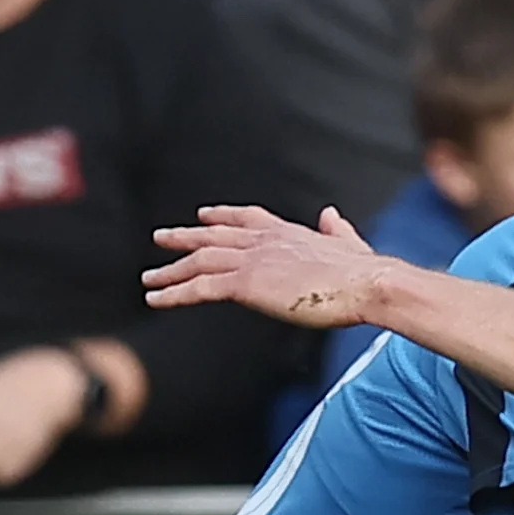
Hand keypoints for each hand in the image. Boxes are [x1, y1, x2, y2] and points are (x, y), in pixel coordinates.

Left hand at [147, 203, 392, 325]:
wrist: (365, 283)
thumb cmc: (364, 274)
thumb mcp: (350, 245)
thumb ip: (337, 230)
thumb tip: (331, 214)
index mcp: (288, 232)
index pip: (247, 218)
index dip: (222, 216)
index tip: (203, 215)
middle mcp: (265, 241)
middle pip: (214, 235)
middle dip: (184, 237)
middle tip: (160, 237)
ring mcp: (253, 260)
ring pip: (200, 262)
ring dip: (171, 270)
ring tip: (148, 279)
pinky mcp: (247, 284)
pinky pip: (200, 288)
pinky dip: (175, 293)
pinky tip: (156, 300)